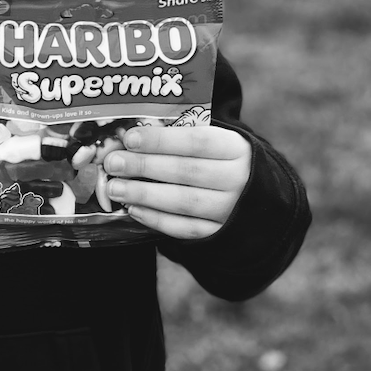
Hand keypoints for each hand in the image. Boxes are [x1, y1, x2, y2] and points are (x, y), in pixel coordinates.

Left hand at [103, 125, 251, 239]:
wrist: (257, 196)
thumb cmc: (220, 160)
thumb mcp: (214, 140)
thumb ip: (181, 136)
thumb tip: (133, 138)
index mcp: (235, 148)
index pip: (197, 141)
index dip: (162, 140)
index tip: (130, 138)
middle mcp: (237, 179)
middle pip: (186, 172)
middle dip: (145, 166)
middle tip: (114, 163)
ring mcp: (230, 209)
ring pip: (184, 202)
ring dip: (144, 194)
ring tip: (115, 188)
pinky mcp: (220, 233)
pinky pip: (185, 228)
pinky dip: (157, 219)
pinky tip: (134, 209)